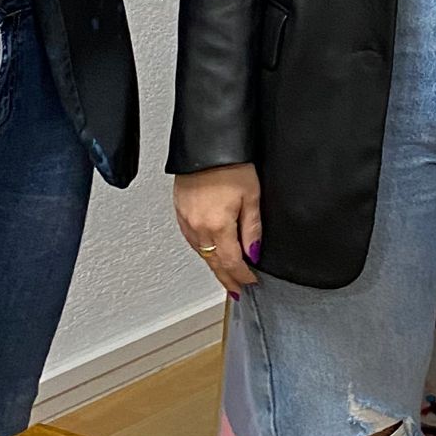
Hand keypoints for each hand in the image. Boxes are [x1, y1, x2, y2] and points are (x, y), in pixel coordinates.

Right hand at [175, 164, 262, 296]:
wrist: (206, 144)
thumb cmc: (230, 163)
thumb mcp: (251, 195)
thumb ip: (252, 228)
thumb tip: (254, 253)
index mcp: (217, 226)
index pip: (231, 262)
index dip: (243, 275)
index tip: (251, 282)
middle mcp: (198, 227)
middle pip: (214, 263)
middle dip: (227, 279)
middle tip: (238, 290)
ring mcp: (186, 220)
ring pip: (201, 253)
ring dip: (215, 266)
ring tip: (226, 277)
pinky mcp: (180, 212)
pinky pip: (192, 240)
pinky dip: (203, 251)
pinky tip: (209, 253)